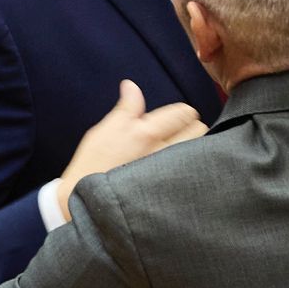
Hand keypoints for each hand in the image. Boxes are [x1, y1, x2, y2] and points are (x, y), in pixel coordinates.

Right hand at [56, 80, 207, 219]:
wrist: (88, 202)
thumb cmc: (93, 164)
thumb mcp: (105, 130)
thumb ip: (127, 107)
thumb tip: (131, 85)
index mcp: (147, 134)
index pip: (184, 113)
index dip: (182, 112)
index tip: (175, 117)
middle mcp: (164, 152)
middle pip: (199, 130)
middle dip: (192, 127)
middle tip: (179, 132)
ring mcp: (169, 173)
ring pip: (200, 151)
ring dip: (194, 147)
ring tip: (181, 149)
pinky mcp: (171, 191)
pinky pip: (191, 173)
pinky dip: (190, 166)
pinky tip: (179, 168)